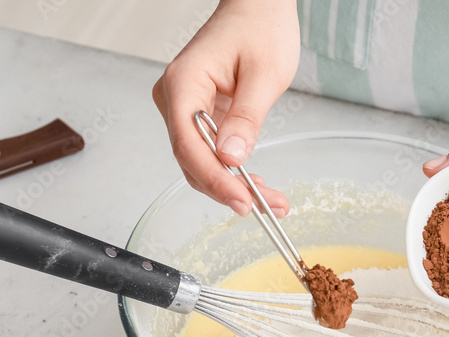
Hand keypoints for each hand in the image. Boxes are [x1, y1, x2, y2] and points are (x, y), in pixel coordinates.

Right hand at [152, 0, 299, 216]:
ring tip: (273, 200)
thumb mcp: (264, 74)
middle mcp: (175, 98)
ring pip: (201, 162)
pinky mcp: (198, 116)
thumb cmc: (261, 27)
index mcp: (183, 83)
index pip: (188, 143)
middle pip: (192, 159)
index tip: (242, 201)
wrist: (258, 8)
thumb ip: (247, 117)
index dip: (214, 178)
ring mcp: (184, 108)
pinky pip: (210, 152)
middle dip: (228, 188)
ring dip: (233, 185)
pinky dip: (233, 172)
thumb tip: (231, 157)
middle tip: (270, 206)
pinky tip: (259, 186)